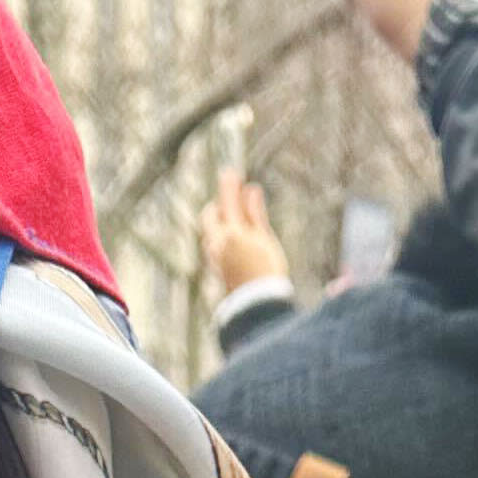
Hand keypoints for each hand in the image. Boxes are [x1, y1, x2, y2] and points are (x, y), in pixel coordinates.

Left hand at [198, 170, 290, 297]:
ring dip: (220, 222)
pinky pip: (213, 244)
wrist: (256, 306)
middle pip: (210, 215)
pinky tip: (234, 241)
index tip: (230, 172)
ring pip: (210, 231)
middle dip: (219, 206)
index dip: (229, 186)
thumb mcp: (265, 239)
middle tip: (230, 200)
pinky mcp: (216, 268)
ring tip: (236, 221)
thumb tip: (251, 190)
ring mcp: (214, 256)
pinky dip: (221, 236)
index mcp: (232, 232)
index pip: (227, 201)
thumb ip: (255, 214)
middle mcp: (218, 242)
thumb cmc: (266, 271)